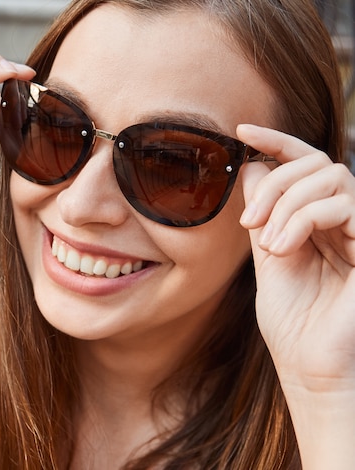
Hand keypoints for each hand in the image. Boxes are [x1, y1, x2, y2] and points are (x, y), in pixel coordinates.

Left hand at [238, 124, 354, 393]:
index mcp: (317, 222)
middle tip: (249, 222)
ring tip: (268, 243)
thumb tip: (251, 169)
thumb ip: (264, 216)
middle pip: (316, 164)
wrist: (312, 368)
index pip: (305, 166)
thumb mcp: (269, 260)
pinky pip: (343, 203)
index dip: (278, 141)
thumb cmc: (293, 323)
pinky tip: (282, 247)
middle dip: (276, 183)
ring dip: (287, 203)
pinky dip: (304, 217)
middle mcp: (344, 221)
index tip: (241, 130)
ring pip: (331, 176)